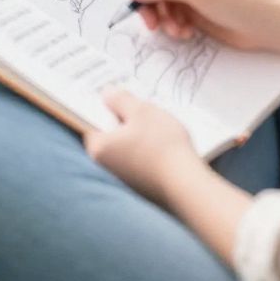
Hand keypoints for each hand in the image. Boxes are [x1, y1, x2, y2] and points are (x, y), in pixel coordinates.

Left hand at [84, 88, 199, 205]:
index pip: (92, 121)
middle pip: (110, 134)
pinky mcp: (141, 186)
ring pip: (126, 147)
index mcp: (98, 148)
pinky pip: (140, 160)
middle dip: (123, 120)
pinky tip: (164, 144)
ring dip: (137, 135)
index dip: (104, 106)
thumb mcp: (141, 111)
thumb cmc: (162, 145)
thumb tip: (106, 94)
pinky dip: (147, 150)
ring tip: (157, 124)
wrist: (187, 185)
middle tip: (140, 107)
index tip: (115, 96)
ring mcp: (124, 179)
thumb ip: (120, 100)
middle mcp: (106, 167)